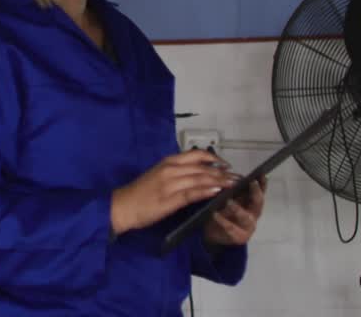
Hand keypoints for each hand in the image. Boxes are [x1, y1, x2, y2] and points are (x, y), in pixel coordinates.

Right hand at [110, 149, 237, 235]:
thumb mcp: (158, 176)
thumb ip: (176, 173)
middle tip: (237, 177)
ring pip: (200, 179)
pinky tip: (217, 191)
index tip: (225, 164)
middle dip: (222, 172)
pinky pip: (192, 192)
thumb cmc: (140, 192)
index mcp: (168, 162)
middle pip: (202, 167)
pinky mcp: (170, 199)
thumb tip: (197, 174)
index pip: (195, 155)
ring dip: (219, 181)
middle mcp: (171, 169)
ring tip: (233, 184)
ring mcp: (171, 183)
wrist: (123, 206)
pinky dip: (206, 191)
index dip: (213, 158)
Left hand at [203, 175, 266, 246]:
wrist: (213, 233)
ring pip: (245, 217)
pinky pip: (231, 228)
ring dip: (237, 208)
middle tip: (251, 183)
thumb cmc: (222, 211)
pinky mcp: (239, 237)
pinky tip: (215, 214)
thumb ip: (231, 188)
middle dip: (256, 192)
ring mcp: (248, 227)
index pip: (260, 191)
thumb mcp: (227, 197)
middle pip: (258, 203)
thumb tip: (228, 172)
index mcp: (252, 203)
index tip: (261, 174)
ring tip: (228, 201)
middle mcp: (253, 214)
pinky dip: (223, 221)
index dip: (262, 183)